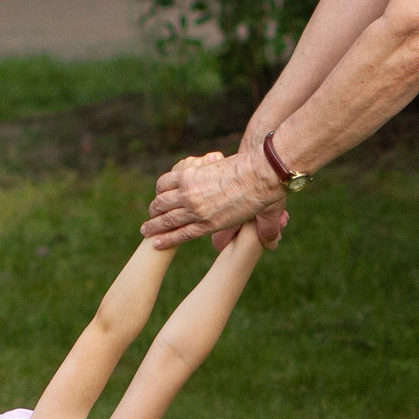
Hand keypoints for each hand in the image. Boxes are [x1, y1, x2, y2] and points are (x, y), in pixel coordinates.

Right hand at [142, 148, 284, 249]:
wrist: (262, 173)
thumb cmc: (265, 194)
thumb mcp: (264, 219)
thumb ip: (266, 233)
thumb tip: (273, 246)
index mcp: (211, 224)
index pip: (182, 235)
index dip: (166, 240)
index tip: (154, 243)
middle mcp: (197, 211)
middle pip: (167, 221)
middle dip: (153, 227)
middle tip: (145, 229)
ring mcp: (191, 193)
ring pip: (163, 203)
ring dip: (154, 208)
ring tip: (151, 211)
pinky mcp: (190, 175)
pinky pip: (167, 183)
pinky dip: (161, 187)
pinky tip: (159, 190)